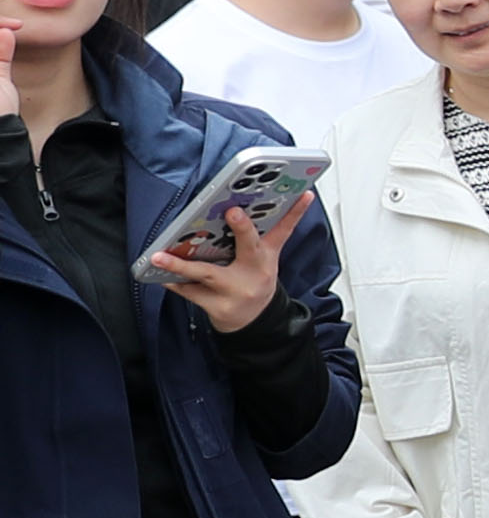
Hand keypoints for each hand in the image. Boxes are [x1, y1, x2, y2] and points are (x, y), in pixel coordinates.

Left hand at [143, 192, 305, 332]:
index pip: (284, 230)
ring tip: (158, 256)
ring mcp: (236, 290)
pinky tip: (158, 274)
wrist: (252, 322)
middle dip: (242, 228)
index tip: (302, 195)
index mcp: (267, 256)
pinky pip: (191, 291)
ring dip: (181, 265)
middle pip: (249, 246)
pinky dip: (173, 281)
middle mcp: (255, 272)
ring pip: (207, 273)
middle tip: (233, 212)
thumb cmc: (251, 283)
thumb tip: (237, 207)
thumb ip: (253, 237)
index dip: (295, 212)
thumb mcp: (262, 261)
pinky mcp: (218, 307)